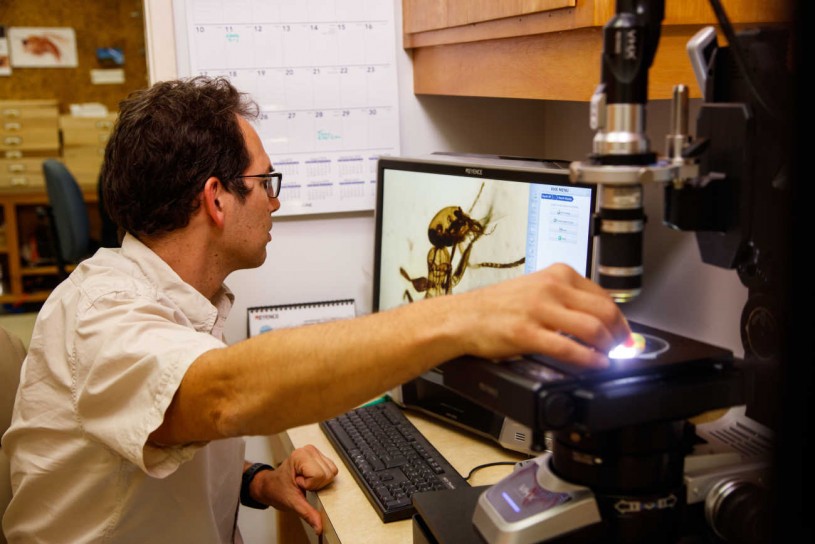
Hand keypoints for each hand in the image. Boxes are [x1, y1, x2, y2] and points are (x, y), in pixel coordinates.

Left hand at [250, 445, 337, 533]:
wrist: (271, 485)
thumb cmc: (277, 489)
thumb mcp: (293, 502)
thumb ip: (308, 513)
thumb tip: (319, 527)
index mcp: (301, 456)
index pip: (320, 475)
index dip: (310, 485)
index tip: (298, 484)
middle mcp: (309, 450)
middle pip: (329, 473)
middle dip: (316, 484)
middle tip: (302, 484)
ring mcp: (315, 452)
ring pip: (332, 471)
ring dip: (320, 482)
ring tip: (305, 481)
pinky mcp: (319, 456)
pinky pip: (331, 470)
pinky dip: (322, 479)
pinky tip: (310, 479)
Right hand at [458, 263, 630, 366]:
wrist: (462, 317)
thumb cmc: (496, 307)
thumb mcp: (536, 289)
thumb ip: (565, 299)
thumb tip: (597, 319)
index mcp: (556, 274)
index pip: (603, 295)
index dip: (620, 319)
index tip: (624, 334)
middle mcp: (551, 288)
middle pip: (605, 311)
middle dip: (620, 335)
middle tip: (622, 349)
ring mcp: (539, 310)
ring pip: (593, 329)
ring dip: (608, 348)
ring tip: (608, 358)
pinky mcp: (527, 333)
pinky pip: (569, 349)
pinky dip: (589, 360)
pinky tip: (594, 366)